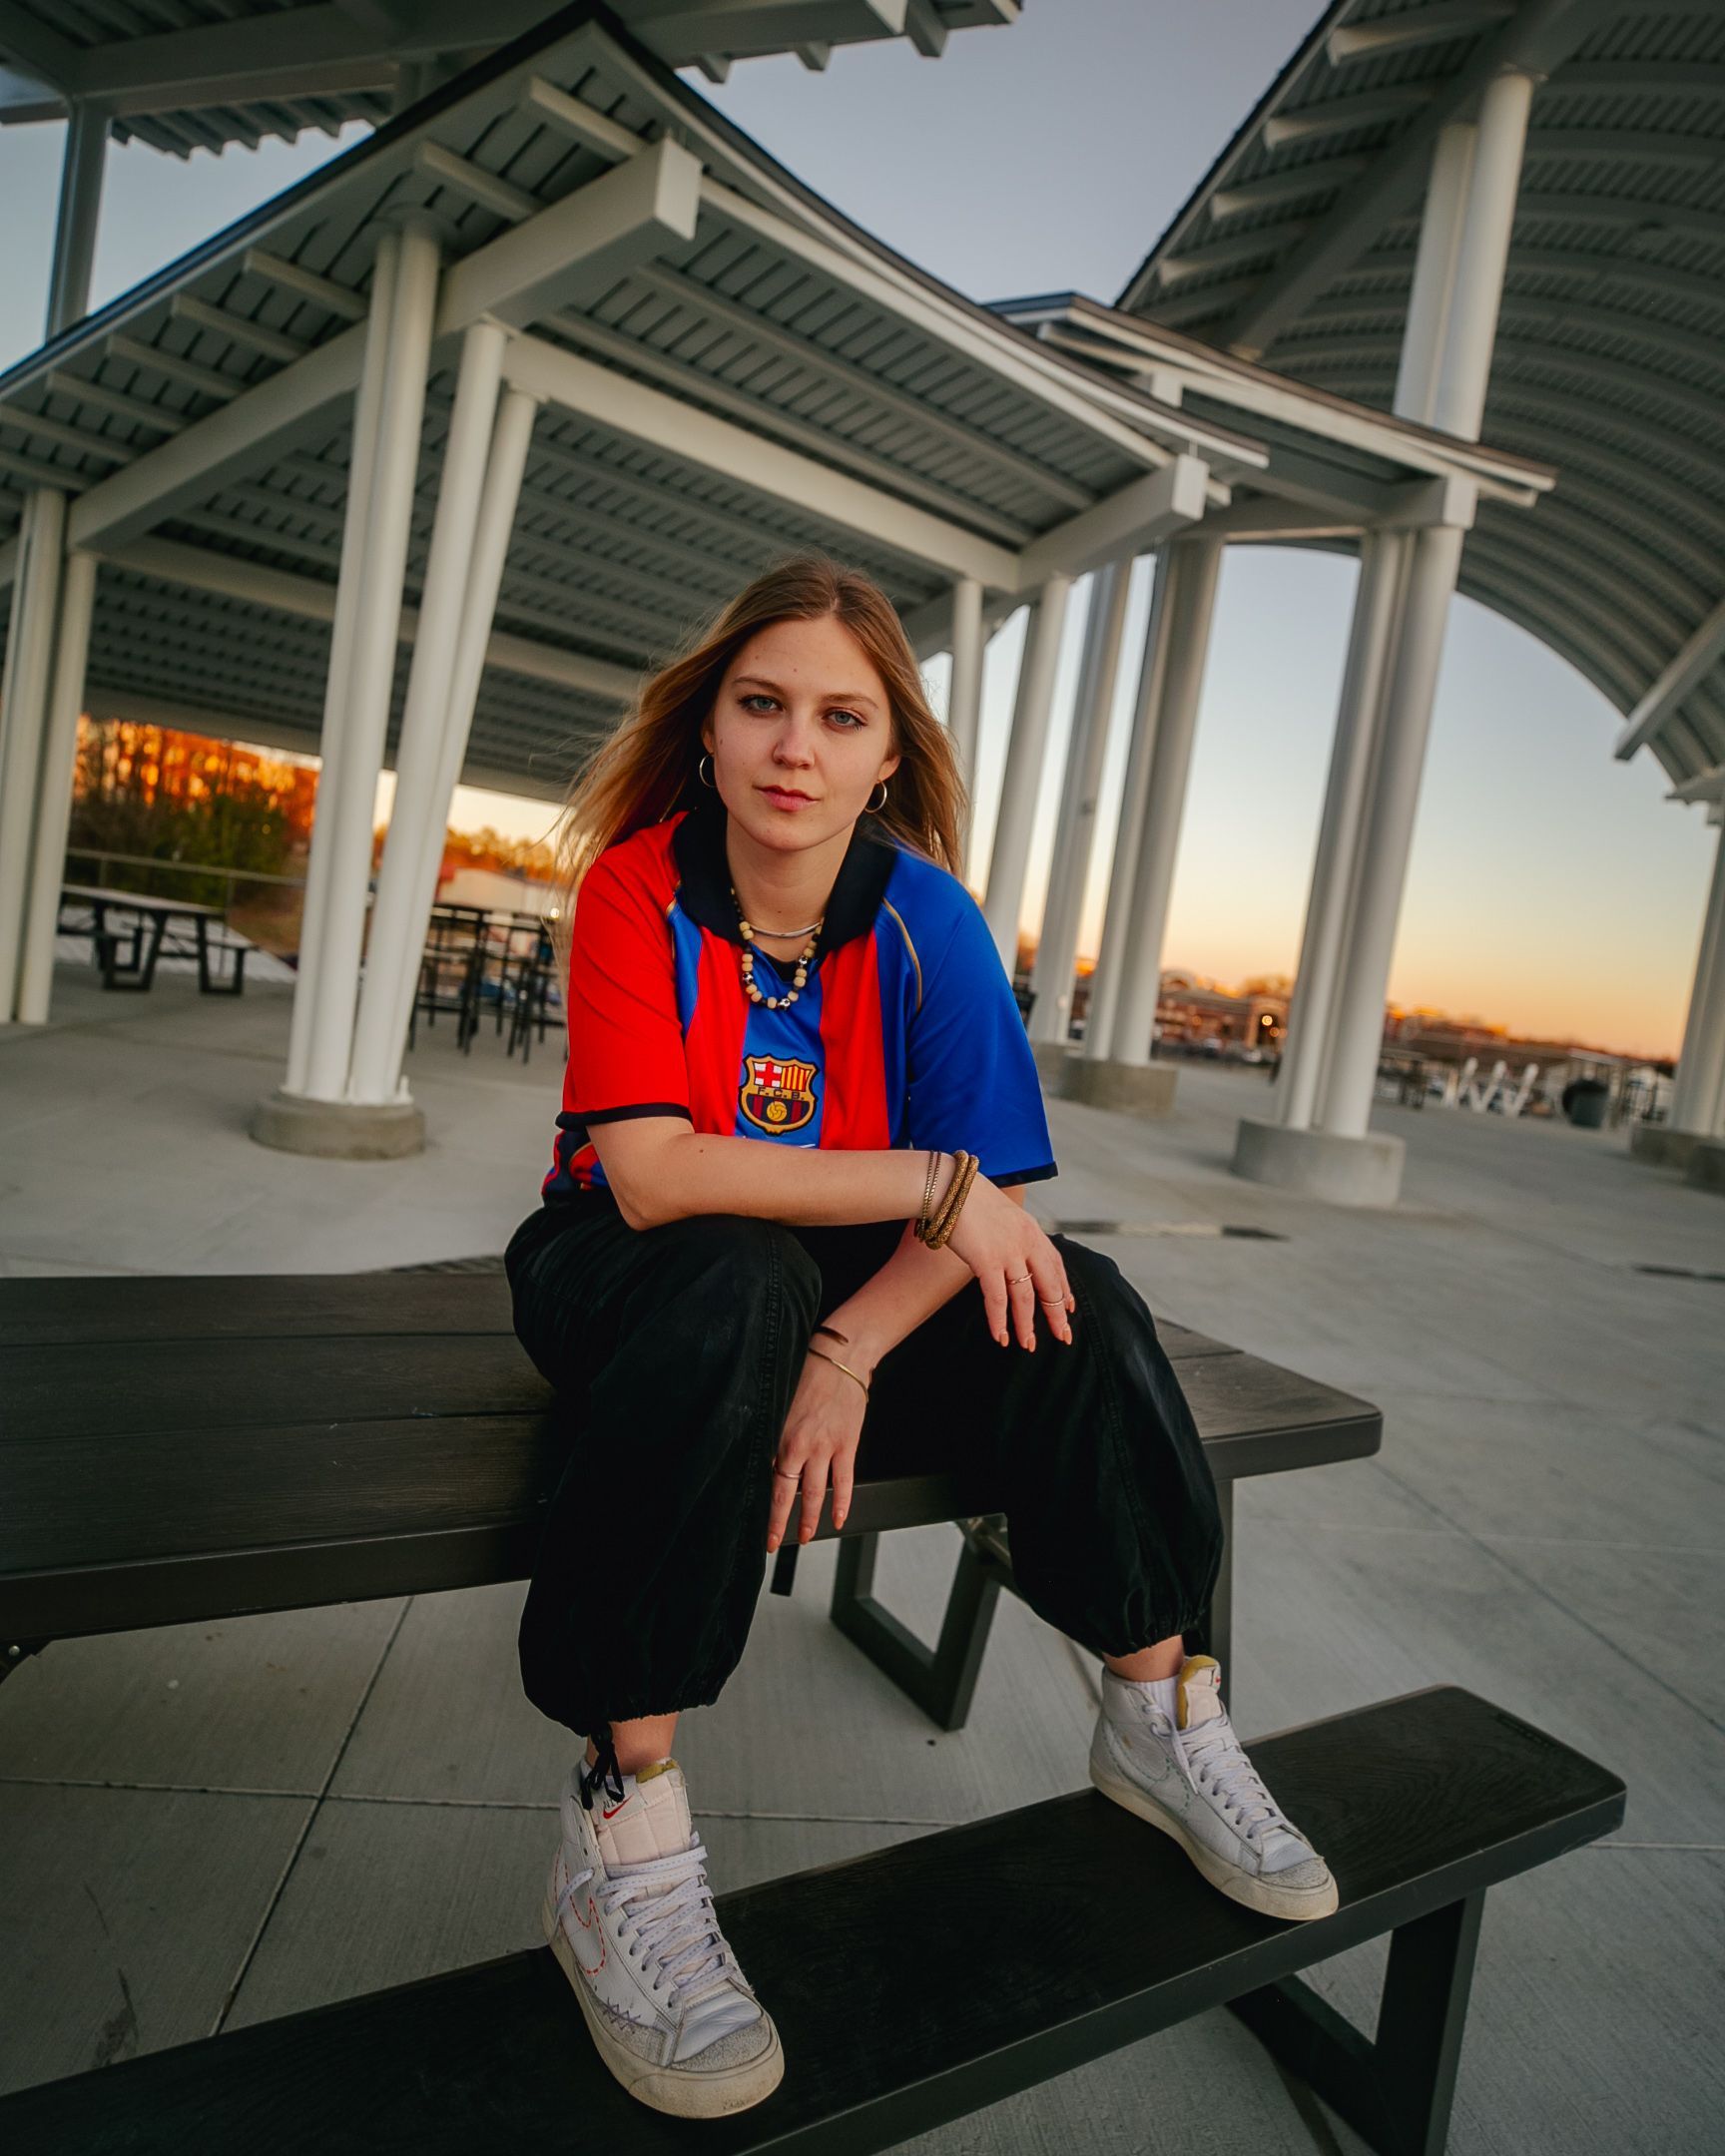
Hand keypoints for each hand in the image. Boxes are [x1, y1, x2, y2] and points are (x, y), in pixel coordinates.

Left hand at [766, 1348, 869, 1552]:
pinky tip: (839, 1519)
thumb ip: (773, 1432)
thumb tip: (765, 1459)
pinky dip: (842, 1503)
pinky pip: (844, 1481)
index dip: (763, 1507)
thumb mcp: (780, 1401)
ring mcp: (826, 1448)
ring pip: (816, 1493)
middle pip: (788, 1493)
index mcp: (780, 1435)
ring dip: (810, 1519)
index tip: (759, 1525)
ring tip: (806, 1537)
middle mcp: (801, 1446)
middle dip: (780, 1522)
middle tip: (774, 1542)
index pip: (768, 1480)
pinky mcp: (847, 1445)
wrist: (842, 1357)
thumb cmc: (809, 1371)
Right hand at [942, 1171, 1074, 1351]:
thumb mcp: (1002, 1212)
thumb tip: (1009, 1249)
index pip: (1056, 1264)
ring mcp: (1009, 1252)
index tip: (1069, 1307)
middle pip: (1049, 1285)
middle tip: (1063, 1336)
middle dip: (1056, 1313)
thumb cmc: (967, 1196)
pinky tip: (1001, 1337)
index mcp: (1032, 1230)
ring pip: (1025, 1298)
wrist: (949, 1186)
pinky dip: (999, 1320)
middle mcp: (1026, 1242)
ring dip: (1026, 1325)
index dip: (1064, 1288)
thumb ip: (1011, 1232)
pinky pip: (997, 1298)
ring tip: (1028, 1345)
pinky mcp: (987, 1261)